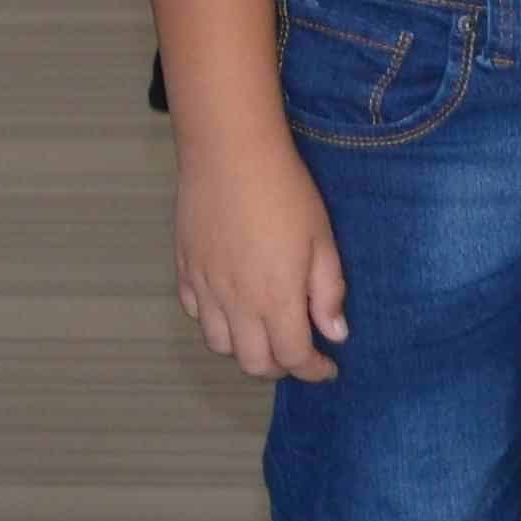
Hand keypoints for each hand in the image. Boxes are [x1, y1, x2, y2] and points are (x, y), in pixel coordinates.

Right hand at [173, 128, 347, 381]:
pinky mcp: (185, 266)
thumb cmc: (284, 189)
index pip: (294, 358)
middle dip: (279, 367)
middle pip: (253, 363)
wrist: (230, 150)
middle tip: (296, 350)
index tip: (327, 365)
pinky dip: (213, 319)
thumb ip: (328, 292)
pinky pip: (194, 311)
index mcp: (276, 298)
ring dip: (244, 348)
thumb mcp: (322, 239)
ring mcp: (206, 285)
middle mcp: (236, 301)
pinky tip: (230, 302)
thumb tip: (335, 333)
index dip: (314, 370)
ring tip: (262, 329)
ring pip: (219, 344)